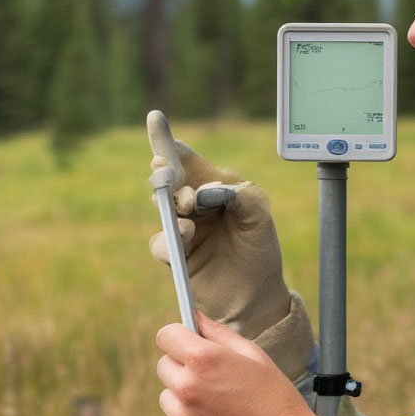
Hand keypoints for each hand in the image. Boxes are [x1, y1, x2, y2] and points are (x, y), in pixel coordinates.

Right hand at [149, 138, 290, 337]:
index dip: (170, 143)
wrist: (254, 295)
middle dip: (167, 171)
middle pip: (169, 178)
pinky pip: (161, 242)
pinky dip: (170, 238)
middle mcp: (193, 202)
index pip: (188, 159)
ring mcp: (182, 226)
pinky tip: (186, 234)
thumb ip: (242, 196)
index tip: (155, 121)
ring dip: (171, 202)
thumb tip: (209, 189)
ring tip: (188, 205)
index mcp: (213, 185)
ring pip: (162, 206)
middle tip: (167, 171)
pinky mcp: (175, 254)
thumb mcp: (259, 217)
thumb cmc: (258, 249)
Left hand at [156, 313, 321, 415]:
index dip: (178, 336)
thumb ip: (219, 334)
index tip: (187, 341)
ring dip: (183, 395)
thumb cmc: (275, 397)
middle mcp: (187, 386)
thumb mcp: (253, 355)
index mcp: (204, 359)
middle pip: (164, 365)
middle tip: (211, 376)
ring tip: (218, 403)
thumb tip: (197, 318)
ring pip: (168, 395)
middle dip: (182, 365)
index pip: (166, 336)